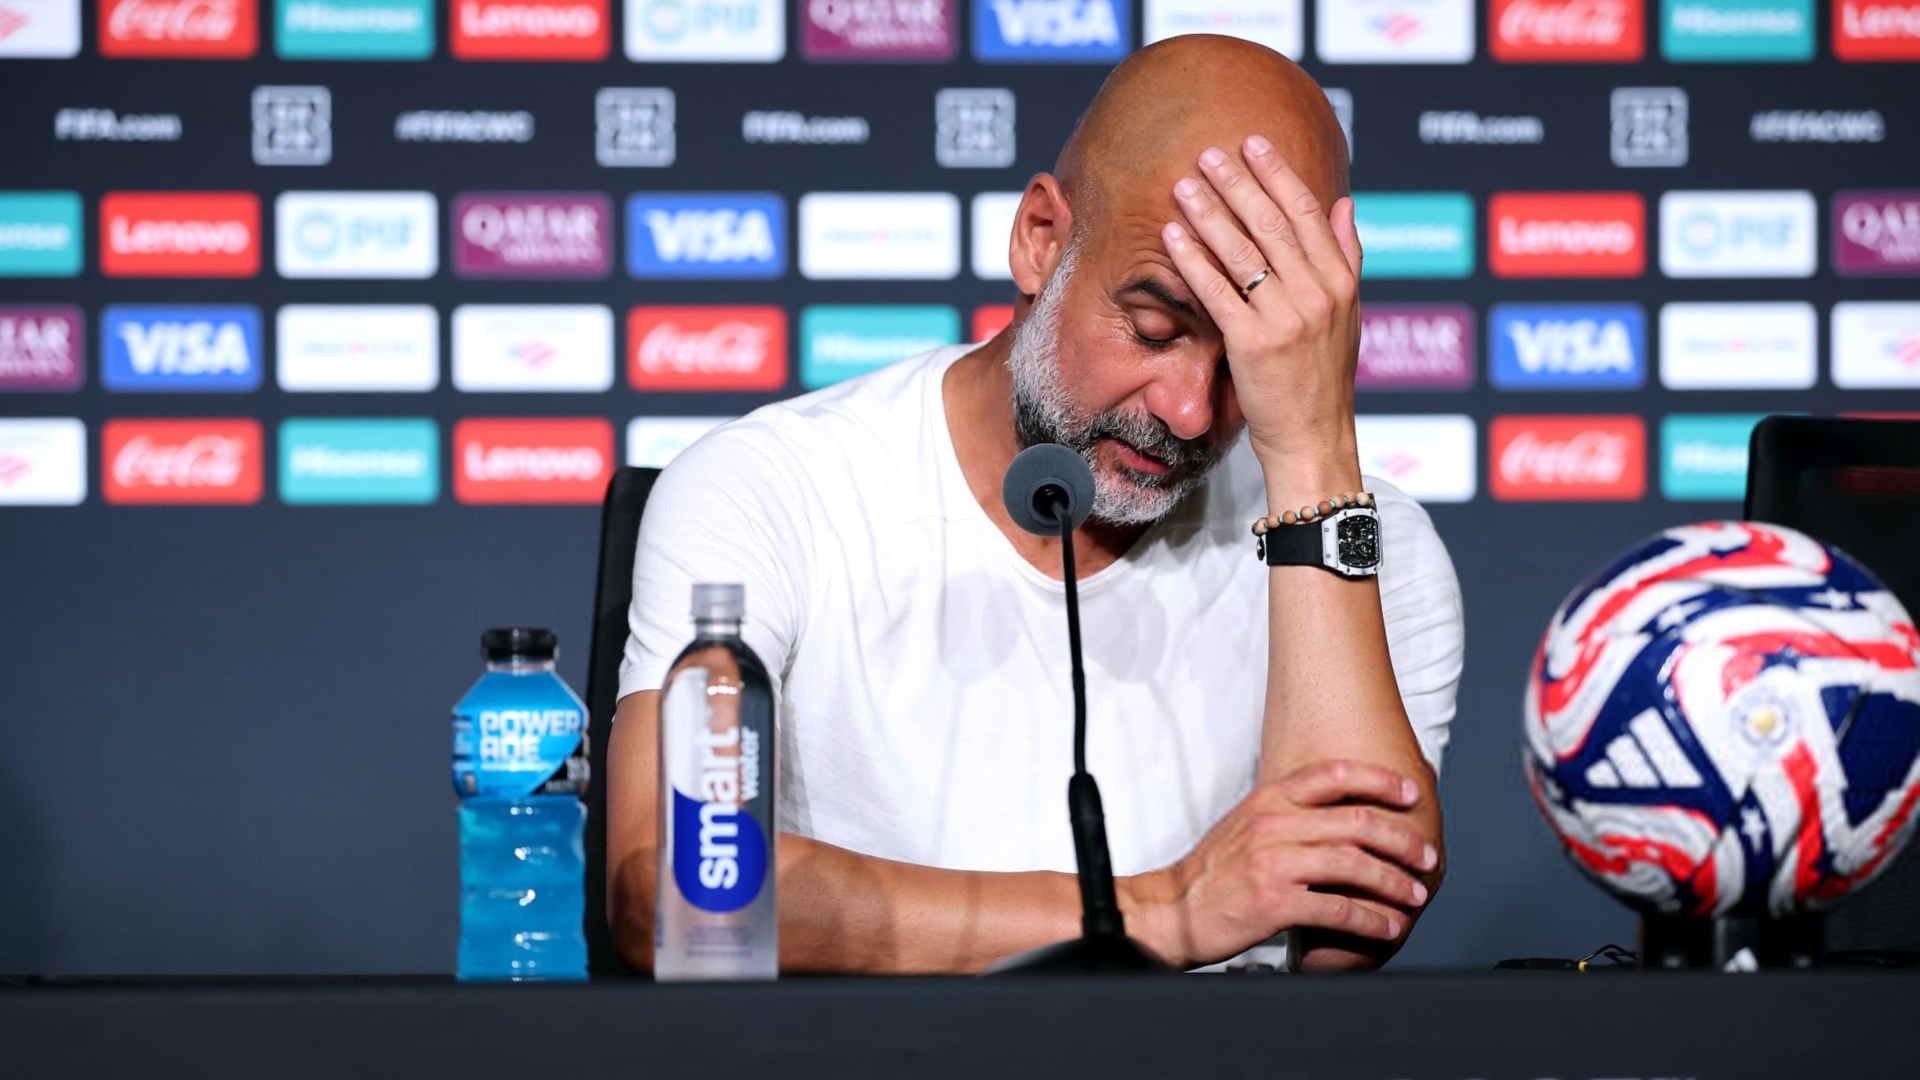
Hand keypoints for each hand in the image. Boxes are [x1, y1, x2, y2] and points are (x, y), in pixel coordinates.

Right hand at [1128, 760, 1436, 969]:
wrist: (1171, 910)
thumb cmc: (1212, 873)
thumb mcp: (1246, 825)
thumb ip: (1289, 815)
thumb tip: (1339, 816)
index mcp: (1268, 800)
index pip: (1332, 774)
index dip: (1379, 780)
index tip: (1409, 793)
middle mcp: (1273, 824)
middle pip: (1356, 822)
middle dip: (1401, 839)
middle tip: (1425, 855)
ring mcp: (1273, 863)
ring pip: (1354, 864)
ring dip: (1394, 881)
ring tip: (1414, 894)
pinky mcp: (1273, 903)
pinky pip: (1338, 908)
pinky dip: (1370, 920)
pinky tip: (1386, 927)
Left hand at [1161, 136, 1364, 485]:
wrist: (1313, 438)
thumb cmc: (1324, 377)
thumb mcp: (1349, 314)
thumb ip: (1347, 257)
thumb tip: (1345, 204)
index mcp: (1341, 282)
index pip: (1308, 213)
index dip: (1278, 174)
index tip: (1254, 143)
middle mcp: (1318, 295)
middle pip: (1273, 224)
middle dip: (1238, 183)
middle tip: (1208, 153)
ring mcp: (1287, 319)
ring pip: (1243, 252)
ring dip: (1210, 213)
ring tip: (1184, 184)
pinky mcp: (1254, 344)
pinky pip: (1217, 292)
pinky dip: (1194, 260)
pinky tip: (1173, 236)